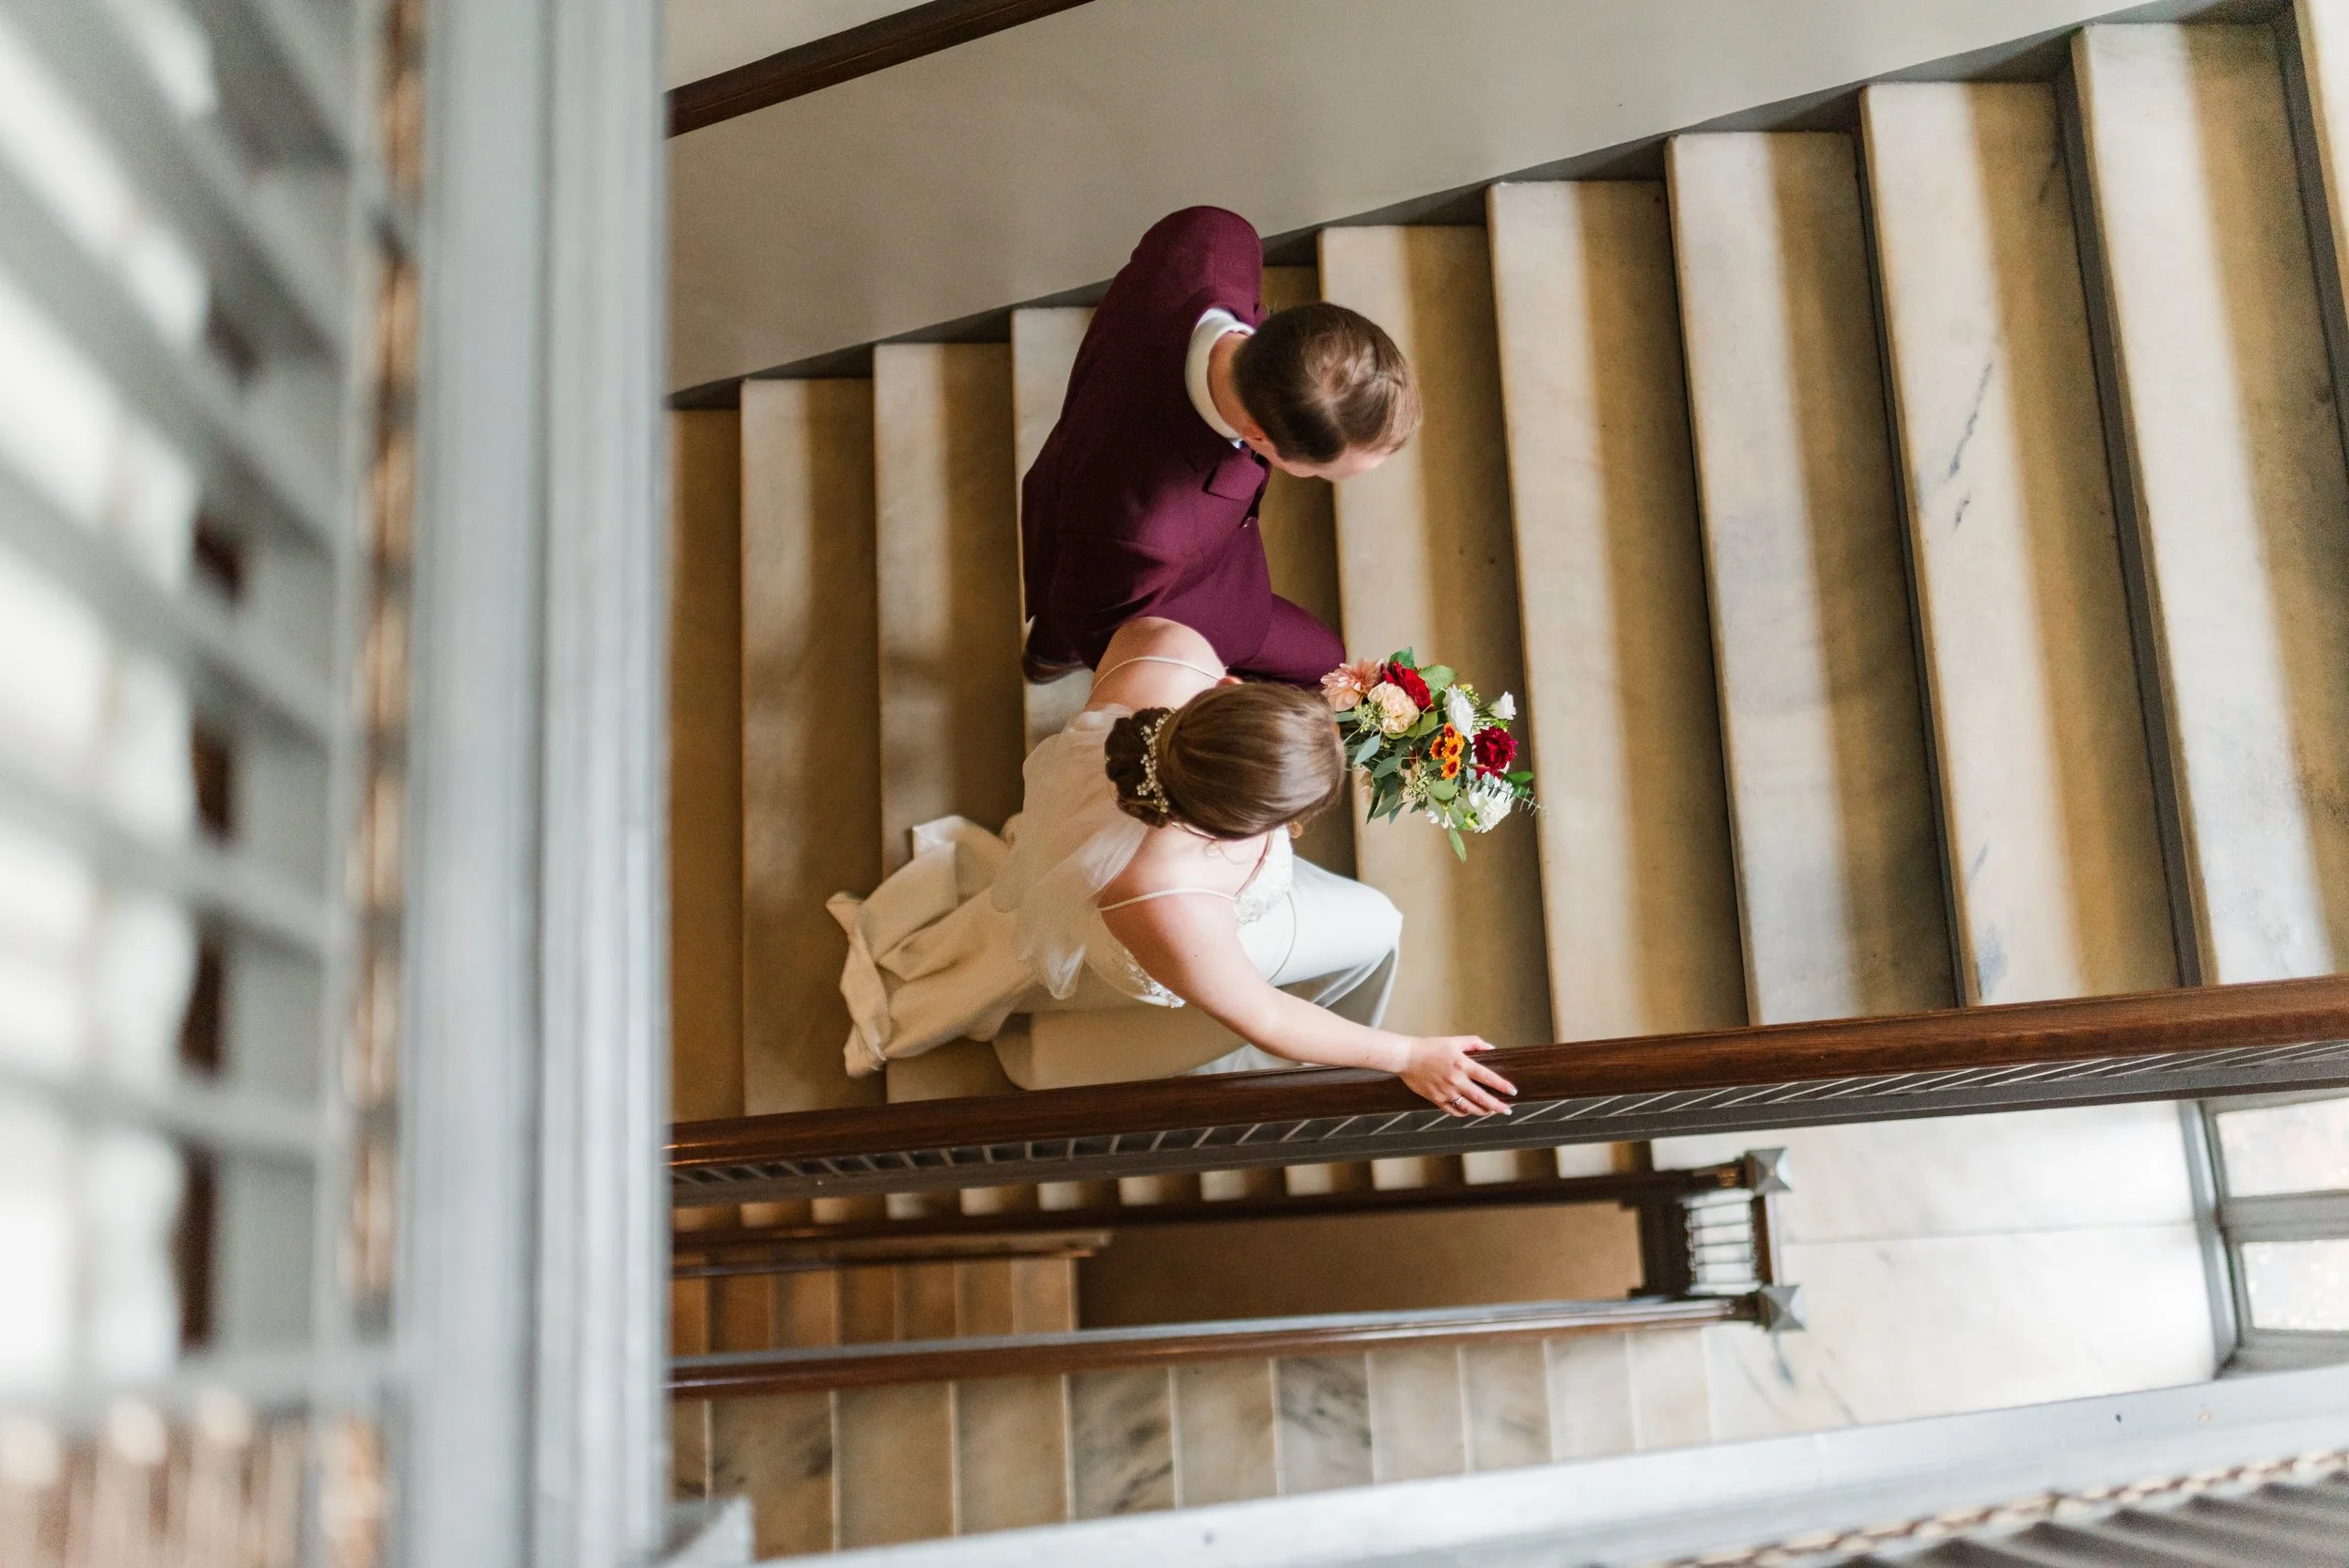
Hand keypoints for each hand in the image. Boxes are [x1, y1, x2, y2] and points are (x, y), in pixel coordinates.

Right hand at [1399, 1036, 1514, 1115]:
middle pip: (1481, 1098)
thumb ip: (1474, 1043)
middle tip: (1508, 1110)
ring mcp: (1446, 1092)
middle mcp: (1455, 1080)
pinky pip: (1454, 1111)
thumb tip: (1491, 1049)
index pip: (1488, 1077)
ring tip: (1491, 1111)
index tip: (1513, 1092)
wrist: (1405, 1057)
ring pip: (1469, 1108)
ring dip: (1483, 1111)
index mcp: (1461, 1064)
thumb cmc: (1429, 1047)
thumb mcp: (1454, 1040)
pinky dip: (1465, 1112)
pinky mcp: (1437, 1099)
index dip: (1502, 1086)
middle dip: (1497, 1106)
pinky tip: (1470, 1110)